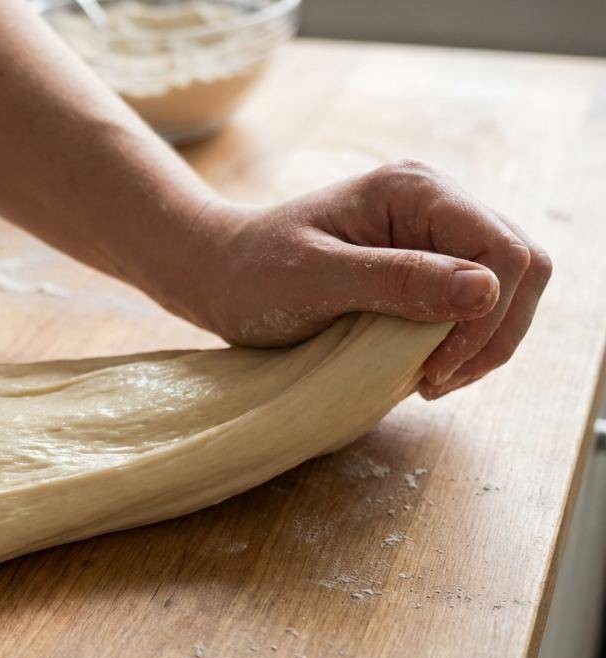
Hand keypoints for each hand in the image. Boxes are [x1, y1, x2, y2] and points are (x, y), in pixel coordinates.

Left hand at [168, 160, 551, 399]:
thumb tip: (486, 290)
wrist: (219, 277)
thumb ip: (396, 281)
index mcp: (413, 191)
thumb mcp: (313, 280)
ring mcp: (435, 235)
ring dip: (483, 344)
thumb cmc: (252, 274)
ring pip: (509, 290)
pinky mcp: (428, 267)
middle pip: (522, 268)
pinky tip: (422, 369)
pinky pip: (478, 306)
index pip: (502, 250)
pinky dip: (465, 344)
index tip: (432, 368)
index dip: (487, 316)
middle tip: (432, 381)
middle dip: (492, 334)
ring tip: (427, 380)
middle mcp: (436, 203)